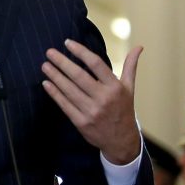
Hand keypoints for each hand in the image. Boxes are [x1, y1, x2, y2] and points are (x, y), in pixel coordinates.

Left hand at [41, 39, 142, 164]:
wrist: (122, 141)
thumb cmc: (124, 109)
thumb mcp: (129, 88)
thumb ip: (130, 66)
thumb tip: (139, 47)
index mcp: (115, 87)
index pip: (96, 64)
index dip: (81, 51)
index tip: (67, 43)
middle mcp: (104, 98)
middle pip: (79, 76)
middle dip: (62, 62)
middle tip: (49, 52)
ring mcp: (92, 111)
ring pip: (69, 90)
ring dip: (55, 76)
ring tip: (45, 65)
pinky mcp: (81, 122)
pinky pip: (65, 105)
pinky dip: (54, 93)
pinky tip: (46, 83)